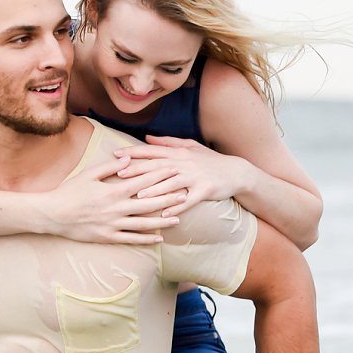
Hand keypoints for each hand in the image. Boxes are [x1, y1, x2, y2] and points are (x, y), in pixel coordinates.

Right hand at [42, 153, 181, 243]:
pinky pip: (131, 239)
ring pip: (143, 223)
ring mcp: (113, 224)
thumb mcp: (89, 174)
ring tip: (179, 218)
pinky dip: (146, 239)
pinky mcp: (108, 237)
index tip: (174, 171)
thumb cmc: (70, 191)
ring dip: (162, 221)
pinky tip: (159, 238)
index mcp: (113, 190)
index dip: (160, 176)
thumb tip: (130, 158)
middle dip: (169, 198)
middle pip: (149, 203)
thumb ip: (111, 167)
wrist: (52, 214)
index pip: (143, 182)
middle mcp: (116, 208)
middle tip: (185, 194)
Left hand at [121, 136, 251, 216]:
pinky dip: (178, 207)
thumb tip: (146, 137)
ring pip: (172, 183)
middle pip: (158, 167)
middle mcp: (185, 163)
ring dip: (155, 190)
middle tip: (119, 175)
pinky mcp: (205, 190)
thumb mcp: (190, 147)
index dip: (134, 153)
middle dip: (138, 171)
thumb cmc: (210, 160)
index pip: (152, 152)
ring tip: (139, 197)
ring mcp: (196, 177)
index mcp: (179, 153)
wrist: (236, 172)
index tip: (116, 154)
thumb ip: (167, 142)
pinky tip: (166, 215)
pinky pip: (189, 200)